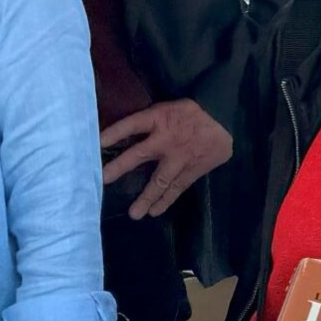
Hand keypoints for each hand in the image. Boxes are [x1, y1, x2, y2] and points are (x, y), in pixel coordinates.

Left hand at [100, 98, 232, 220]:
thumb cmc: (191, 111)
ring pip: (160, 180)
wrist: (224, 118)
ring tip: (134, 214)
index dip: (114, 133)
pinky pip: (177, 188)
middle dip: (120, 167)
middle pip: (138, 155)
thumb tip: (122, 136)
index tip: (96, 144)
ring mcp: (179, 157)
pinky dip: (166, 200)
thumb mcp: (167, 107)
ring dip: (146, 197)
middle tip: (103, 180)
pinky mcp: (193, 169)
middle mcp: (166, 140)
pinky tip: (154, 211)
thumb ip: (149, 121)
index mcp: (158, 118)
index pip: (131, 125)